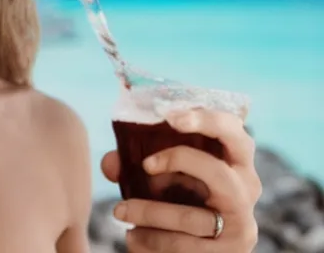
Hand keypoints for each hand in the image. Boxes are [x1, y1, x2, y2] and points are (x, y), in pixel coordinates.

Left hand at [101, 108, 261, 251]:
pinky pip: (183, 246)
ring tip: (119, 210)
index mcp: (235, 161)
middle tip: (145, 164)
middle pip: (219, 173)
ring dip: (148, 212)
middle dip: (179, 164)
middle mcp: (246, 190)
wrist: (201, 248)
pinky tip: (133, 237)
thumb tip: (111, 164)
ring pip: (189, 216)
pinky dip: (151, 241)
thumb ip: (134, 164)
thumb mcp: (162, 176)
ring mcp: (241, 225)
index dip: (207, 120)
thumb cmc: (179, 199)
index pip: (233, 133)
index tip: (171, 117)